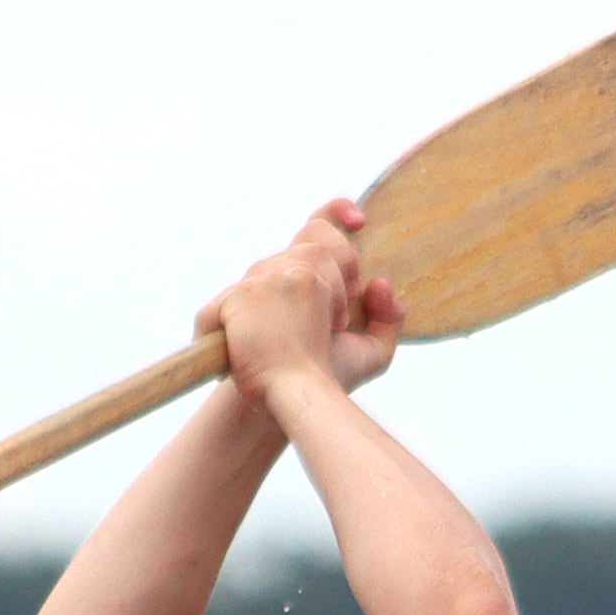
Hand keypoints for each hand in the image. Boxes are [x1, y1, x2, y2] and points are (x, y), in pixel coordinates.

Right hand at [196, 200, 404, 408]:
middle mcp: (281, 274)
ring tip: (327, 327)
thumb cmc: (326, 378)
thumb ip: (387, 320)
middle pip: (314, 238)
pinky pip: (247, 286)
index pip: (319, 226)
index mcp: (309, 276)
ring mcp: (254, 286)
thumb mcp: (370, 353)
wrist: (289, 402)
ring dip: (319, 290)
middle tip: (348, 306)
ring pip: (291, 258)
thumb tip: (382, 284)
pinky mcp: (228, 304)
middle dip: (343, 262)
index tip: (361, 221)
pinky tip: (286, 328)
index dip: (337, 213)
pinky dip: (268, 306)